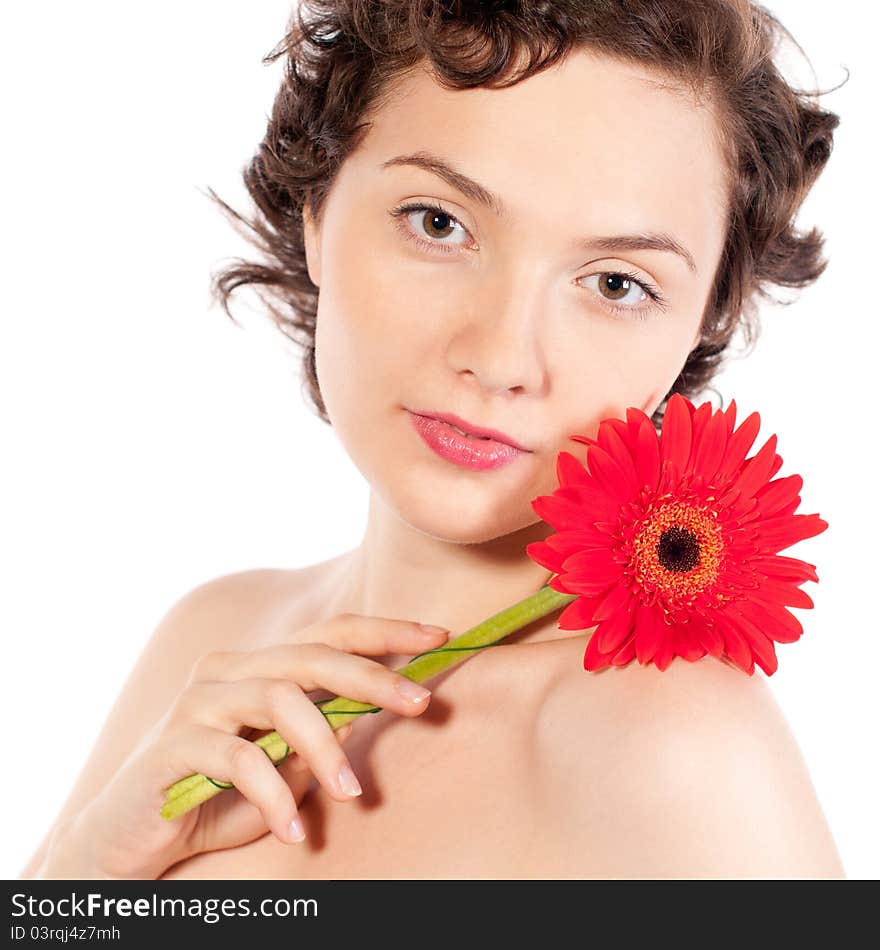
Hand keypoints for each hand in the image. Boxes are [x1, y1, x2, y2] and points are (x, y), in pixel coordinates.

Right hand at [41, 614, 448, 878]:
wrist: (131, 838)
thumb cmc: (220, 797)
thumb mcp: (286, 766)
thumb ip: (323, 736)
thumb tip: (380, 711)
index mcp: (259, 665)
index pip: (330, 632)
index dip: (386, 630)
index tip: (439, 635)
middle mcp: (228, 669)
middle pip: (311, 655)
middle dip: (373, 676)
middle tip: (421, 704)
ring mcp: (198, 702)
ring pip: (279, 699)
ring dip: (325, 748)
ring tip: (352, 793)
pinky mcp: (174, 745)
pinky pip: (238, 759)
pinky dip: (274, 796)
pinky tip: (293, 831)